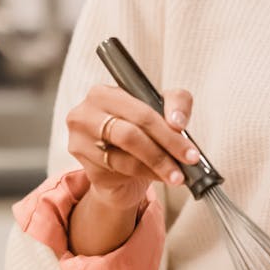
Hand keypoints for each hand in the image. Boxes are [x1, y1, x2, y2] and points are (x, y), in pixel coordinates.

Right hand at [66, 82, 199, 211]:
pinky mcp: (86, 169)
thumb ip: (176, 103)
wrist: (119, 160)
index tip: (189, 149)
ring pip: (126, 158)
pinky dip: (145, 175)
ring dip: (157, 168)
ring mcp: (80, 144)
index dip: (167, 131)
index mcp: (102, 93)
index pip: (139, 112)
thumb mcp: (160, 107)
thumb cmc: (138, 127)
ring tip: (176, 174)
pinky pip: (120, 174)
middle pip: (130, 135)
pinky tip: (158, 176)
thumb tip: (177, 122)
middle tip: (186, 163)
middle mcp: (84, 116)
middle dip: (164, 151)